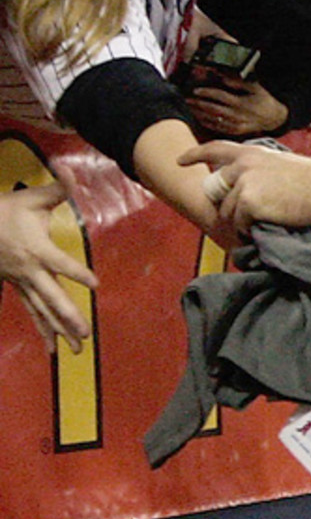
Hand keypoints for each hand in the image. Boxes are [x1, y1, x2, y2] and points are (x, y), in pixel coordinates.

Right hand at [0, 185, 97, 353]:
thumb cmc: (6, 210)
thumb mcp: (33, 198)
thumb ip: (58, 187)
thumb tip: (71, 169)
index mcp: (37, 249)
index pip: (60, 264)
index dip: (76, 272)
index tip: (94, 283)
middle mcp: (30, 271)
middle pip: (51, 297)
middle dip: (68, 315)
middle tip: (86, 332)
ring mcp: (23, 282)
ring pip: (43, 310)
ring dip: (59, 329)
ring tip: (77, 349)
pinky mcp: (18, 288)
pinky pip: (32, 312)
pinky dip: (43, 329)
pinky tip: (52, 348)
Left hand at [178, 141, 310, 235]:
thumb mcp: (280, 164)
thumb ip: (259, 170)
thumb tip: (247, 187)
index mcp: (252, 153)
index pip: (216, 149)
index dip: (196, 155)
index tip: (180, 161)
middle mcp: (243, 165)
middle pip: (218, 191)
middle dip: (226, 206)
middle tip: (244, 216)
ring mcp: (244, 184)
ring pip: (228, 211)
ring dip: (242, 222)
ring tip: (262, 222)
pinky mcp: (248, 203)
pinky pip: (240, 223)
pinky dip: (250, 229)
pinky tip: (265, 225)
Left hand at [187, 77, 288, 136]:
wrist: (274, 118)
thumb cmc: (263, 100)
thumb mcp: (255, 87)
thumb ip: (239, 81)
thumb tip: (222, 77)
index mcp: (242, 103)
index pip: (220, 96)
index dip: (206, 92)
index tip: (195, 90)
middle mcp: (237, 116)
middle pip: (213, 109)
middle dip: (198, 104)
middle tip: (187, 99)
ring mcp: (235, 125)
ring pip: (213, 119)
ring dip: (200, 113)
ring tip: (191, 107)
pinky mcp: (235, 132)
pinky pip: (218, 128)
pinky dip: (207, 123)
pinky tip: (200, 118)